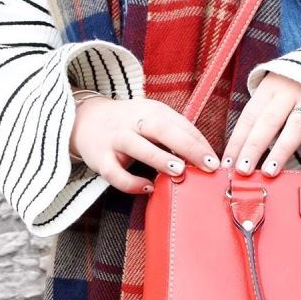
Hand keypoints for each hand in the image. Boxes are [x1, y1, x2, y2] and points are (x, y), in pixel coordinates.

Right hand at [70, 95, 219, 193]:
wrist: (84, 120)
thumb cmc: (129, 126)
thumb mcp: (152, 121)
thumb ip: (175, 135)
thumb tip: (205, 156)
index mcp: (151, 111)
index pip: (180, 124)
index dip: (199, 142)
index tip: (216, 161)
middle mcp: (133, 122)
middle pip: (162, 128)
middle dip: (187, 146)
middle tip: (207, 165)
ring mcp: (115, 139)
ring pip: (137, 146)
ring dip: (160, 158)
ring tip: (180, 172)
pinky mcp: (99, 158)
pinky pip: (115, 173)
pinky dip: (131, 183)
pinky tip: (147, 188)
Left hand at [222, 73, 300, 176]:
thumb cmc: (293, 86)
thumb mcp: (273, 93)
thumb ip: (259, 119)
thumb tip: (239, 155)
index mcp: (269, 89)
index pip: (248, 118)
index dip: (236, 142)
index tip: (226, 165)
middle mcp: (289, 92)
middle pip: (268, 122)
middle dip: (253, 148)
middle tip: (242, 170)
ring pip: (295, 127)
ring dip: (281, 151)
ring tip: (269, 173)